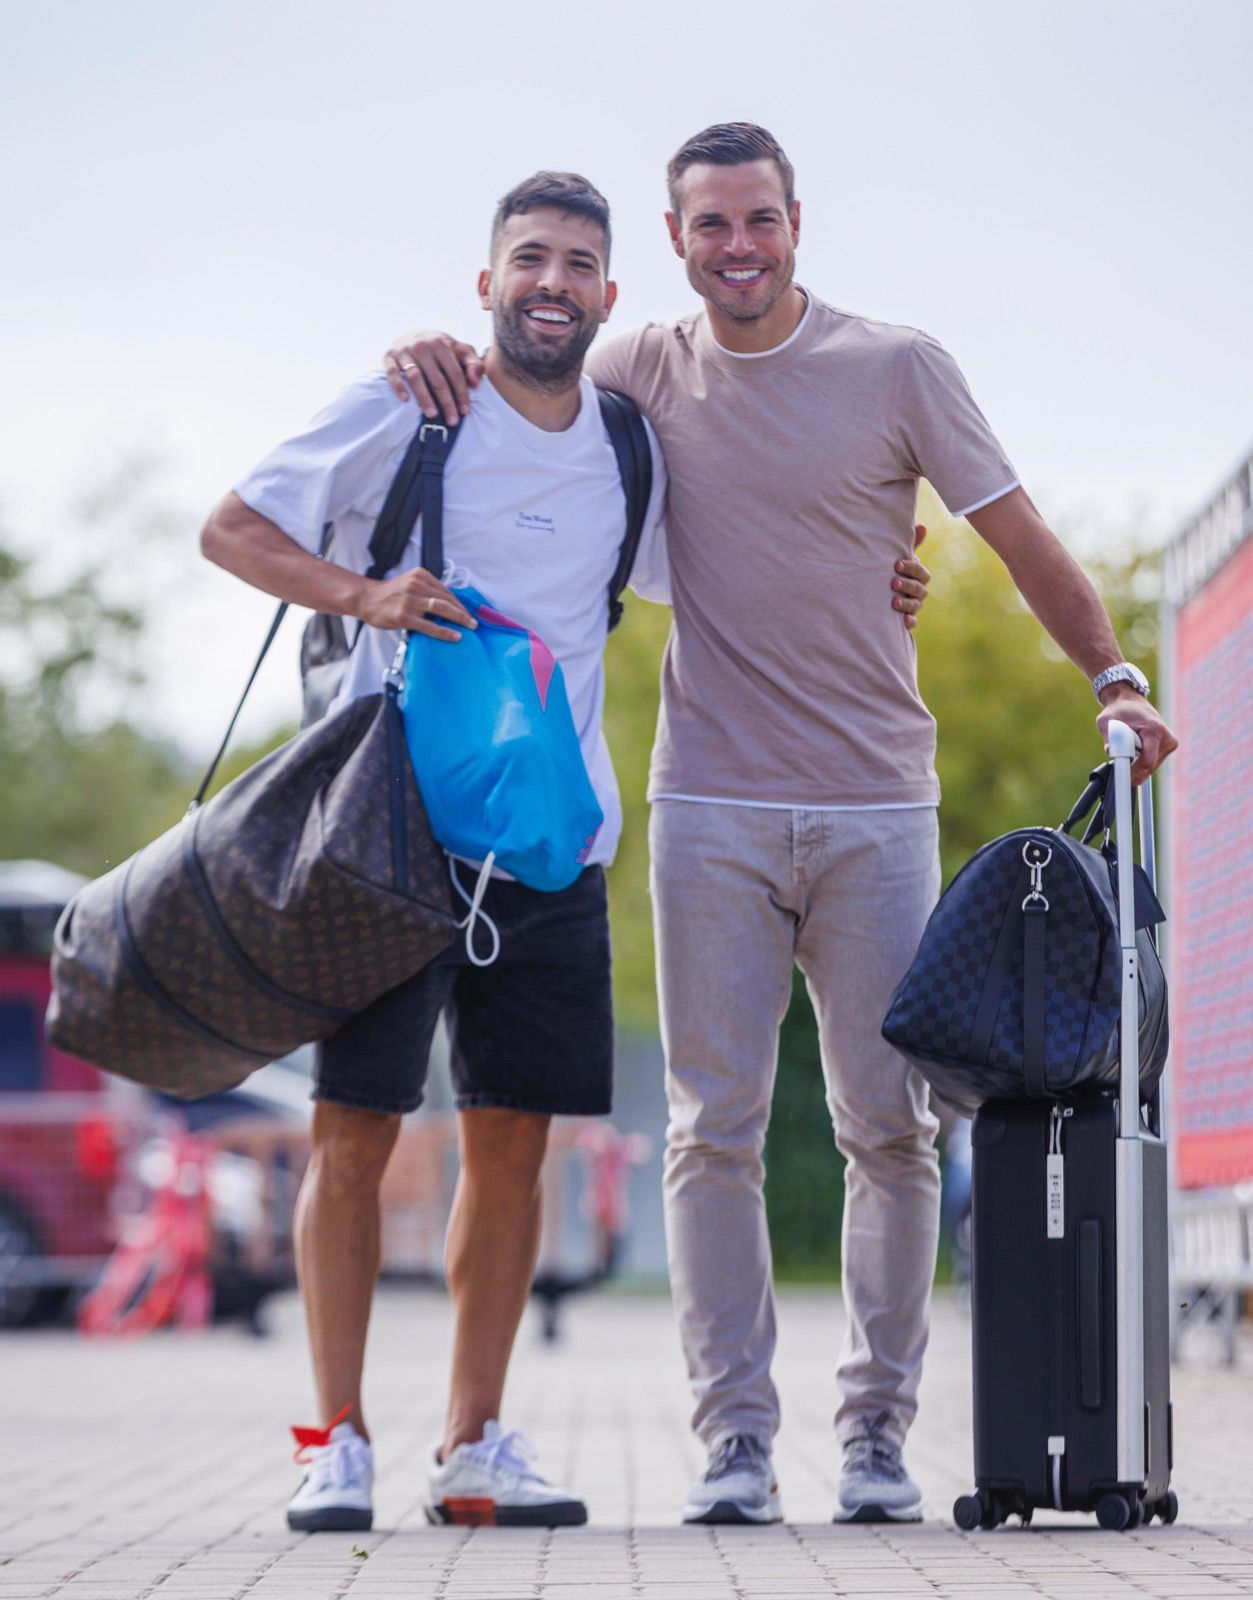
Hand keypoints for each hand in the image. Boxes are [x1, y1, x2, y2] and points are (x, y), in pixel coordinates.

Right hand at [356, 568, 476, 642]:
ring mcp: (409, 601)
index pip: (446, 590)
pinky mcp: (404, 616)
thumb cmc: (390, 594)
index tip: (469, 612)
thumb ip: (427, 590)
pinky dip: (444, 631)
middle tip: (474, 622)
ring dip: (459, 619)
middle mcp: (416, 585)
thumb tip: (449, 605)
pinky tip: (455, 636)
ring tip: (470, 627)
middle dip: (463, 611)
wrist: (366, 598)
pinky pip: (429, 626)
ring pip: (441, 609)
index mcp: (420, 575)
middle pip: (447, 599)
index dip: (460, 602)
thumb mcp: (410, 583)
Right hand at [382, 331, 483, 425]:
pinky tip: (405, 400)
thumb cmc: (442, 350)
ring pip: (415, 377)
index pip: (454, 372)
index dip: (461, 393)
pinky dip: (398, 386)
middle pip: (437, 378)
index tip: (465, 411)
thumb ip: (474, 364)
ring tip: (432, 415)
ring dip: (424, 398)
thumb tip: (475, 383)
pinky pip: (392, 373)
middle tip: (452, 420)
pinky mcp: (388, 356)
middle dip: (446, 401)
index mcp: (441, 343)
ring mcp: (404, 350)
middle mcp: (422, 345)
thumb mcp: (461, 352)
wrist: (414, 336)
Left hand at [893, 524, 931, 630]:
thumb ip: (911, 545)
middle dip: (907, 585)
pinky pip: (913, 622)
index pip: (920, 572)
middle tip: (893, 582)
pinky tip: (904, 621)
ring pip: (916, 605)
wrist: (882, 593)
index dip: (910, 567)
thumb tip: (922, 526)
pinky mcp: (907, 619)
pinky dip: (909, 621)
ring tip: (893, 602)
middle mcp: (919, 591)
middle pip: (919, 589)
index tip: (896, 564)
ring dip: (906, 603)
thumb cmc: (894, 571)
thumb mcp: (901, 558)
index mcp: (918, 576)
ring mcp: (914, 605)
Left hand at [1096, 689, 1177, 783]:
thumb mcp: (1105, 721)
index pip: (1147, 761)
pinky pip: (1151, 764)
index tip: (1122, 776)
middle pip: (1149, 768)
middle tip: (1119, 756)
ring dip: (1135, 763)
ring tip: (1129, 745)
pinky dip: (1140, 761)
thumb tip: (1111, 751)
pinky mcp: (1168, 748)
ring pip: (1150, 768)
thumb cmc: (1118, 711)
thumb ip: (1109, 737)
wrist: (1130, 702)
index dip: (1133, 772)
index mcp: (1155, 730)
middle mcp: (1167, 738)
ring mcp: (1169, 744)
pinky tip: (1135, 749)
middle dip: (1132, 768)